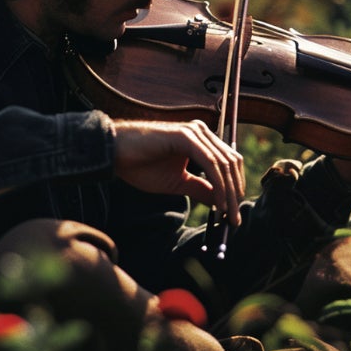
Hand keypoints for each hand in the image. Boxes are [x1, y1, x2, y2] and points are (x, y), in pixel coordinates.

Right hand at [112, 118, 244, 225]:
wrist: (114, 154)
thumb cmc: (141, 165)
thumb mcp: (178, 183)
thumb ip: (201, 188)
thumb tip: (222, 203)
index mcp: (200, 139)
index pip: (229, 161)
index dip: (235, 186)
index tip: (234, 212)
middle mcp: (201, 132)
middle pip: (231, 162)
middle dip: (235, 193)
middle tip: (235, 219)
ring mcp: (194, 132)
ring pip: (224, 164)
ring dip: (229, 192)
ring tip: (228, 214)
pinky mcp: (185, 136)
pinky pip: (210, 163)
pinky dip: (218, 185)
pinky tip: (218, 203)